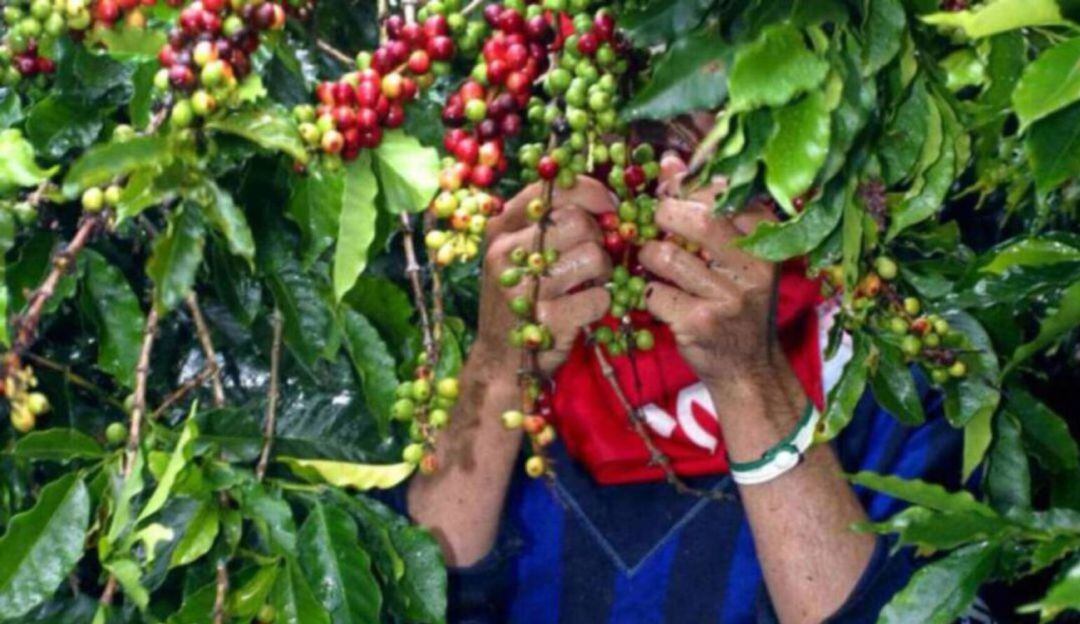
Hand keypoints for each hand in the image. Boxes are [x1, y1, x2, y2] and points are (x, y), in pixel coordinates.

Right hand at [473, 176, 615, 374]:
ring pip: (594, 256)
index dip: (591, 193)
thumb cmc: (518, 299)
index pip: (552, 188)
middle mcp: (505, 252)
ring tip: (589, 284)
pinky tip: (583, 311)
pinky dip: (601, 304)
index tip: (609, 207)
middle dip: (600, 239)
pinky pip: (599, 297)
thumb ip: (548, 222)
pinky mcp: (545, 319)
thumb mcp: (517, 254)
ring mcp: (524, 286)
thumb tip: (606, 202)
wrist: (499, 361)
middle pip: (579, 221)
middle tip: (595, 260)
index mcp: (500, 229)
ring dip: (604, 272)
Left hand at [639, 157, 781, 393]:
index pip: (722, 192)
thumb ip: (704, 205)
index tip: (668, 189)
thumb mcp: (733, 252)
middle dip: (662, 215)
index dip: (685, 185)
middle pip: (695, 218)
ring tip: (652, 262)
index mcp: (766, 239)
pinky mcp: (701, 322)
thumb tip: (669, 162)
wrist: (746, 367)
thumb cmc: (734, 299)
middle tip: (653, 223)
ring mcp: (729, 297)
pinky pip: (654, 292)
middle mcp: (754, 266)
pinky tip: (659, 297)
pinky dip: (646, 292)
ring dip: (647, 256)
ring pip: (666, 256)